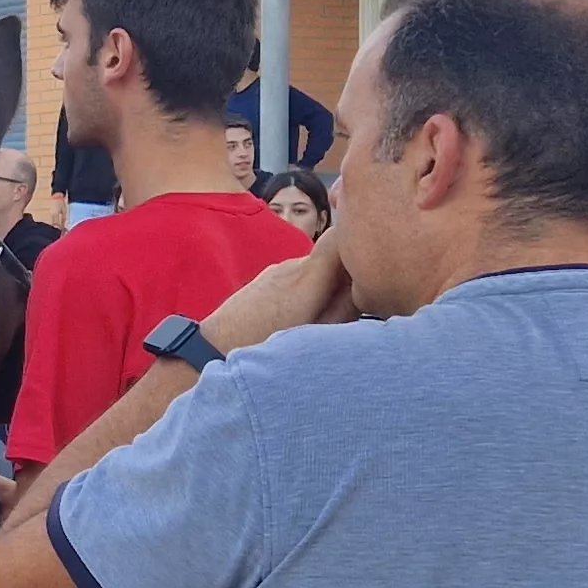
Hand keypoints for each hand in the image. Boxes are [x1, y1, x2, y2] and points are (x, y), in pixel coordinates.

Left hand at [202, 240, 355, 354]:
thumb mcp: (313, 336)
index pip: (341, 237)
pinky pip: (301, 274)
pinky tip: (308, 310)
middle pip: (335, 252)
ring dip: (331, 279)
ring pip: (319, 265)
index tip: (377, 264)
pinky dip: (313, 286)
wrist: (211, 350)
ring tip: (334, 308)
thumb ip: (345, 309)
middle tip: (363, 295)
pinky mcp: (268, 277)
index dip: (361, 243)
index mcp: (306, 279)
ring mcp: (278, 269)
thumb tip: (370, 288)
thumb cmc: (263, 348)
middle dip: (351, 268)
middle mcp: (292, 266)